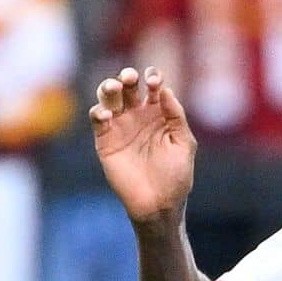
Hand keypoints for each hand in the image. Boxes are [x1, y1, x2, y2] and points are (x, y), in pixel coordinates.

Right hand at [90, 66, 197, 225]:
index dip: (153, 78)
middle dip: (127, 77)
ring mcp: (120, 126)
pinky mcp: (105, 140)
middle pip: (128, 88)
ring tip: (114, 87)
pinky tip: (107, 115)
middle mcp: (138, 116)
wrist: (158, 203)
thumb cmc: (176, 175)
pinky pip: (97, 119)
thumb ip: (176, 117)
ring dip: (108, 87)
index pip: (153, 88)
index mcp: (159, 115)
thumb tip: (167, 91)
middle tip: (130, 77)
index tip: (153, 79)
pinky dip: (99, 112)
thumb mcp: (184, 144)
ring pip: (109, 98)